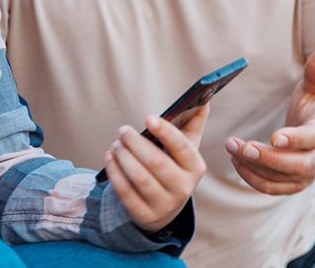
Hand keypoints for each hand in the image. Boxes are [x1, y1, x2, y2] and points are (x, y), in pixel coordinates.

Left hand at [103, 104, 208, 232]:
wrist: (164, 207)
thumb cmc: (174, 168)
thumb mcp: (186, 150)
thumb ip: (194, 124)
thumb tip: (204, 99)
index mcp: (196, 168)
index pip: (182, 147)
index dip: (165, 132)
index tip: (148, 117)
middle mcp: (183, 189)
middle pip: (157, 162)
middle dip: (136, 143)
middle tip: (123, 130)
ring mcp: (165, 205)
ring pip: (140, 178)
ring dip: (123, 157)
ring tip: (116, 144)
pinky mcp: (145, 216)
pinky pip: (126, 193)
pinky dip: (115, 173)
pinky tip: (109, 158)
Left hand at [226, 48, 314, 194]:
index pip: (313, 139)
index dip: (295, 139)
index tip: (274, 136)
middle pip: (296, 166)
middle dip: (267, 159)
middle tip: (242, 147)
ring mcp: (306, 174)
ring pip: (280, 179)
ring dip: (253, 167)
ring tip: (232, 148)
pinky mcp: (293, 184)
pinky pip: (272, 188)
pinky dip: (253, 179)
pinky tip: (236, 162)